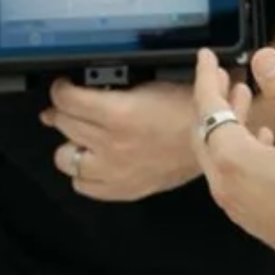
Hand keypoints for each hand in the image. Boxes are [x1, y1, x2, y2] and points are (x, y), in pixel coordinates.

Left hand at [41, 78, 205, 202]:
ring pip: (65, 158)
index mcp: (118, 114)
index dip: (60, 90)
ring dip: (70, 143)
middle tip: (71, 107)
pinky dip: (83, 173)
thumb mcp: (149, 85)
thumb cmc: (188, 109)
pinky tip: (93, 160)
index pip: (66, 101)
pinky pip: (83, 186)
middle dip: (63, 112)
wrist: (214, 139)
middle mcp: (111, 145)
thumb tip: (83, 89)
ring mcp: (114, 171)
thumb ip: (113, 88)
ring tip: (80, 135)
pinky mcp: (123, 190)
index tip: (63, 87)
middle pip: (64, 125)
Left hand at [190, 47, 274, 272]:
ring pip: (218, 153)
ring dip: (227, 122)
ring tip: (242, 96)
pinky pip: (231, 173)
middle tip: (220, 74)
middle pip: (206, 133)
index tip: (206, 58)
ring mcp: (236, 204)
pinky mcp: (250, 215)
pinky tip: (263, 137)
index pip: (208, 110)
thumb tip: (264, 58)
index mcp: (236, 162)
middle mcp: (227, 185)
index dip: (205, 79)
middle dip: (212, 100)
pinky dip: (239, 147)